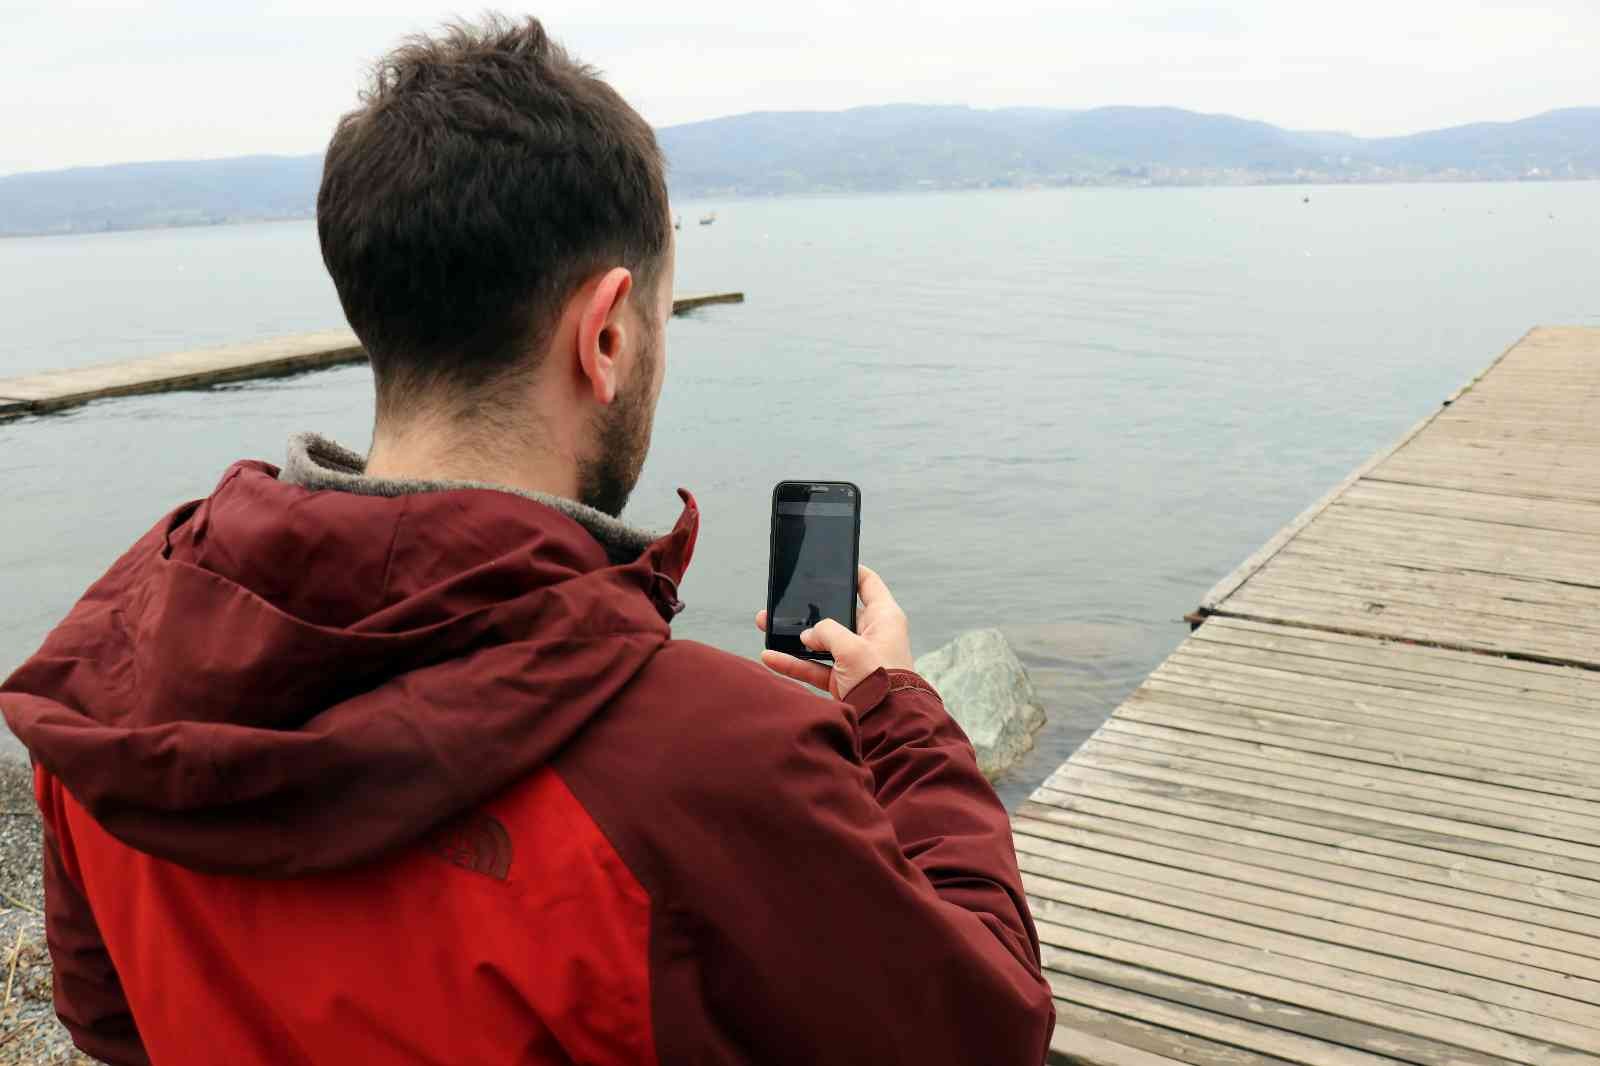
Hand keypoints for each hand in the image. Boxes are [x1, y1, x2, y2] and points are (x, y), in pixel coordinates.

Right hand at [755, 565, 913, 700]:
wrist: (888, 725)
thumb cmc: (880, 680)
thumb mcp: (852, 647)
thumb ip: (826, 632)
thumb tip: (807, 637)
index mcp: (884, 617)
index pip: (868, 584)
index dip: (851, 571)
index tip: (831, 563)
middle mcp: (871, 634)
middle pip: (837, 614)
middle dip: (808, 610)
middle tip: (785, 601)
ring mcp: (856, 658)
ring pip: (821, 641)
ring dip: (795, 638)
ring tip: (766, 625)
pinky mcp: (844, 680)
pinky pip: (815, 667)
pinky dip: (795, 663)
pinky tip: (770, 657)